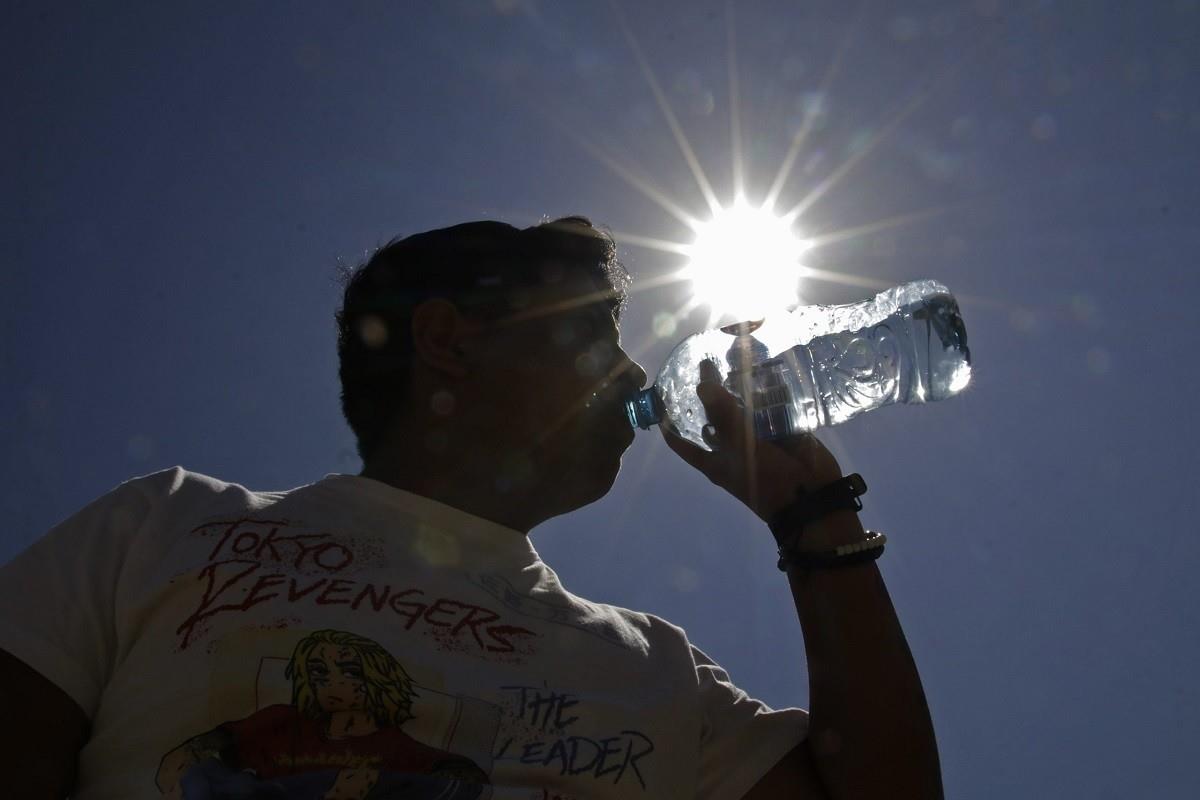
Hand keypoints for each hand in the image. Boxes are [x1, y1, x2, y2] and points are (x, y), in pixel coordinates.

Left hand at [661, 360, 845, 524]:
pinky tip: (765, 364)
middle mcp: (731, 447)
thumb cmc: (768, 479)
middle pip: (713, 417)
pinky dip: (768, 389)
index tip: (661, 393)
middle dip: (709, 392)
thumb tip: (702, 384)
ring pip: (741, 408)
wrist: (813, 498)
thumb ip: (724, 416)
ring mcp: (756, 438)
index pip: (680, 440)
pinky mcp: (781, 430)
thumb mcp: (741, 449)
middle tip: (704, 359)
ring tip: (733, 354)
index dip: (667, 421)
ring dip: (739, 387)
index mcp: (713, 459)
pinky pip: (770, 406)